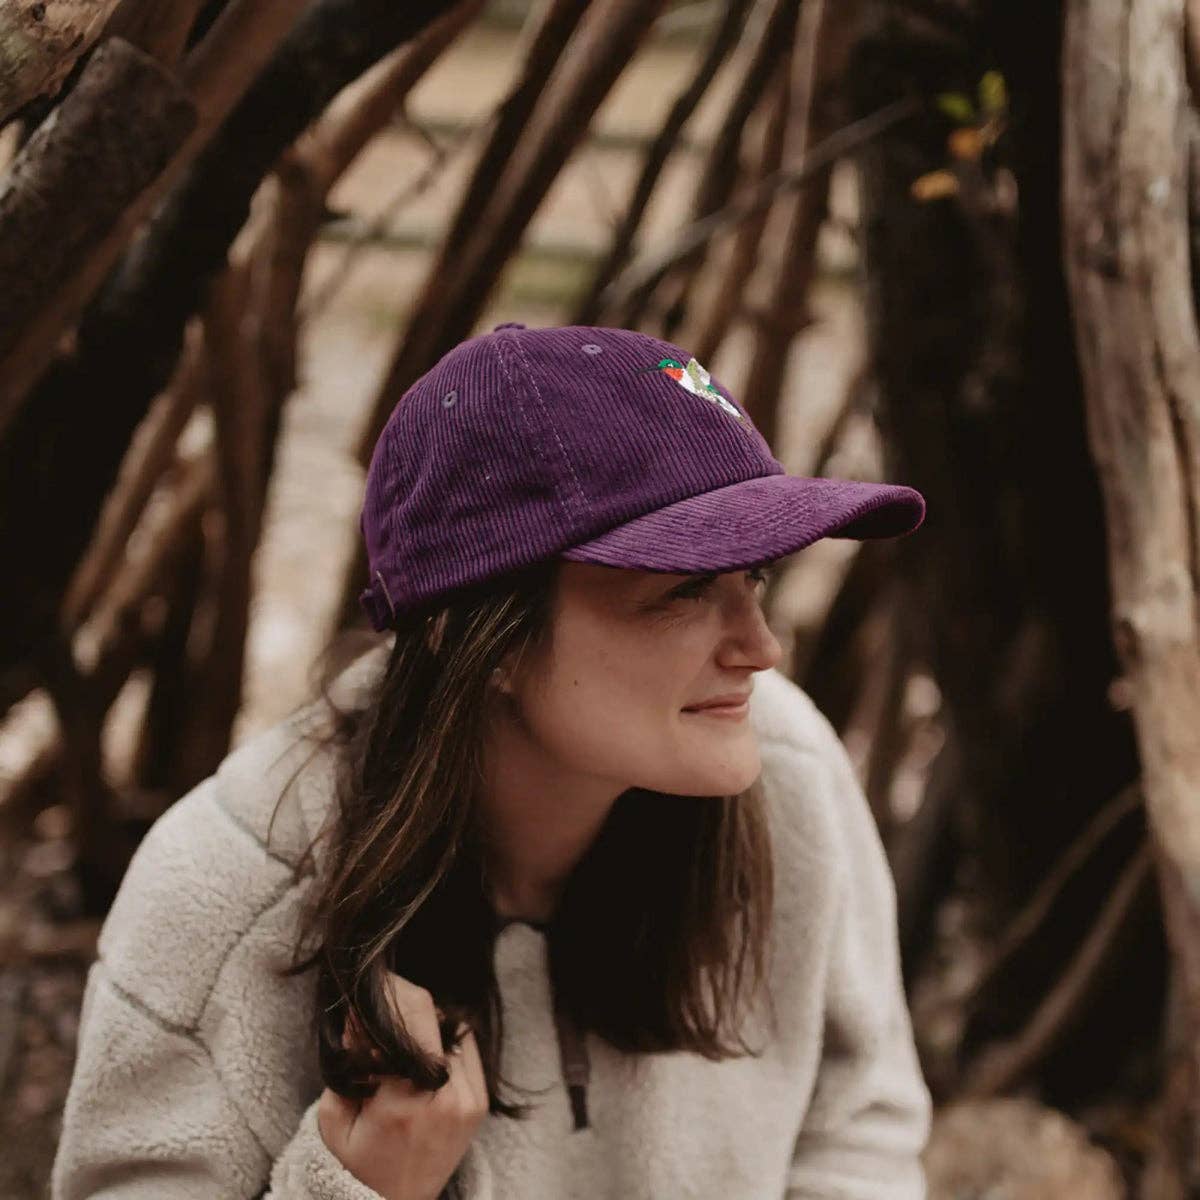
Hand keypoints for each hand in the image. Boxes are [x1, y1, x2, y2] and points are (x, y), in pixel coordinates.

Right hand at [316, 974, 487, 1199]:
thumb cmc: (354, 1167)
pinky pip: (467, 1050)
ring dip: (426, 1024)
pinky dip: (445, 1043)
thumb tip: (362, 1014)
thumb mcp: (335, 1117)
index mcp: (406, 1101)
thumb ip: (350, 1062)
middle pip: (435, 1015)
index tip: (374, 985)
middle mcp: (446, 1097)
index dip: (392, 991)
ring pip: (453, 1028)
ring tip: (398, 1039)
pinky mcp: (480, 1104)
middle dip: (405, 1003)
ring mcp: (469, 1101)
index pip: (412, 1016)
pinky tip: (421, 1054)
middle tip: (380, 1009)